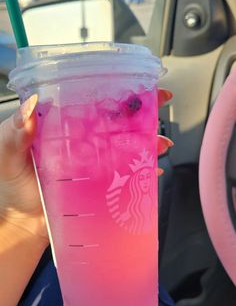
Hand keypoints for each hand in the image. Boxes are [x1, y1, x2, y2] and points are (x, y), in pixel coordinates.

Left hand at [0, 89, 172, 241]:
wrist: (22, 223)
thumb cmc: (12, 185)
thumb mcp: (8, 153)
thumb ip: (15, 131)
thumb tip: (31, 104)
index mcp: (63, 128)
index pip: (91, 102)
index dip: (112, 91)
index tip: (134, 83)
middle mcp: (82, 142)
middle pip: (116, 122)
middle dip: (141, 113)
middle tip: (159, 107)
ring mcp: (94, 164)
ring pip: (126, 147)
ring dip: (147, 143)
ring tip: (160, 143)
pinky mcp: (100, 185)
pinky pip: (126, 176)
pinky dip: (142, 172)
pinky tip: (153, 170)